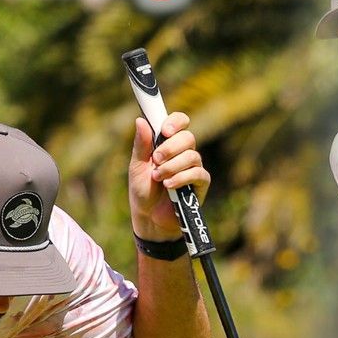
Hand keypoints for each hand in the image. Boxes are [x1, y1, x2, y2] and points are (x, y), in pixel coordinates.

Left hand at [129, 112, 209, 241]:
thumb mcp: (137, 166)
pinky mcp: (200, 183)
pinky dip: (182, 178)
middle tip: (156, 160)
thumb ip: (141, 145)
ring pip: (192, 156)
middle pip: (188, 137)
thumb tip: (140, 120)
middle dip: (170, 148)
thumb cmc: (143, 191)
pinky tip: (169, 186)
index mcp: (168, 143)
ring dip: (172, 166)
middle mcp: (183, 152)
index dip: (175, 122)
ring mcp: (193, 167)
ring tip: (158, 178)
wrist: (149, 217)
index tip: (164, 131)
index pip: (180, 122)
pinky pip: (197, 173)